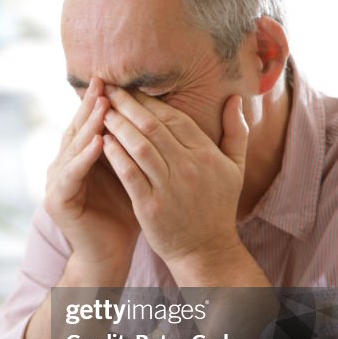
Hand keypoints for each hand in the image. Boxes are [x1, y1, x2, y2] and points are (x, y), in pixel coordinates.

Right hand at [44, 78, 139, 281]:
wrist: (110, 255)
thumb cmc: (126, 215)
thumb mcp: (133, 174)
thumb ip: (136, 148)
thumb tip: (161, 117)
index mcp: (80, 158)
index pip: (90, 124)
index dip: (101, 102)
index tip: (117, 79)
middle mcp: (63, 166)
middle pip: (77, 129)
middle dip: (91, 105)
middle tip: (104, 81)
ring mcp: (56, 182)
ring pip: (73, 147)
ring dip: (88, 125)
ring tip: (104, 105)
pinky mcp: (57, 200)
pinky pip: (71, 173)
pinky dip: (84, 157)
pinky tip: (99, 141)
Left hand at [100, 86, 247, 268]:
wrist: (206, 250)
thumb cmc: (218, 207)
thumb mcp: (235, 168)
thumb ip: (236, 132)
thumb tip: (235, 98)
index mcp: (207, 155)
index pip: (174, 118)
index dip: (149, 101)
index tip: (130, 88)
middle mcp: (189, 167)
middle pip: (153, 127)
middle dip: (128, 105)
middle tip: (108, 89)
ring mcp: (169, 187)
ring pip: (139, 146)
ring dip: (118, 125)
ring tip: (101, 111)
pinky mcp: (151, 206)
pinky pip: (129, 174)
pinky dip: (115, 156)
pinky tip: (102, 142)